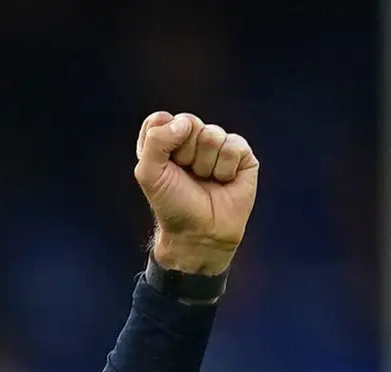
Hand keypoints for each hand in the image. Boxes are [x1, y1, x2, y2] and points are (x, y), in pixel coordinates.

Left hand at [134, 111, 258, 276]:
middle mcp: (192, 139)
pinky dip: (225, 168)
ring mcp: (218, 145)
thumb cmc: (173, 205)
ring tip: (206, 180)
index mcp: (167, 141)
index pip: (161, 119)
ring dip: (205, 164)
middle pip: (189, 122)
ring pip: (212, 134)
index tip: (164, 166)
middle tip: (187, 175)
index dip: (162, 141)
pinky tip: (224, 181)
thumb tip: (185, 122)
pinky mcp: (242, 155)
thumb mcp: (149, 174)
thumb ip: (155, 140)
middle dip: (185, 153)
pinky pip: (233, 146)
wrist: (200, 233)